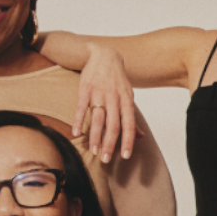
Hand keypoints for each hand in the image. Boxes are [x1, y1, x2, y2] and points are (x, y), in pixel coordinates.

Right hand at [72, 42, 138, 163]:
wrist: (104, 55)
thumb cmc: (117, 80)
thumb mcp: (128, 97)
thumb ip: (131, 117)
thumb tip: (141, 136)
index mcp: (126, 101)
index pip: (129, 125)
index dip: (127, 141)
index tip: (125, 156)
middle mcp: (114, 99)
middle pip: (113, 125)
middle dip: (109, 144)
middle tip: (105, 159)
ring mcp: (99, 94)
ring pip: (97, 119)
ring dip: (95, 137)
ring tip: (92, 151)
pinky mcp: (85, 89)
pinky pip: (81, 107)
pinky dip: (78, 121)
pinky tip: (76, 133)